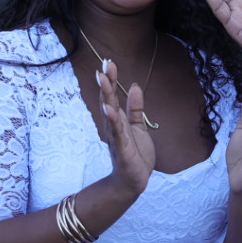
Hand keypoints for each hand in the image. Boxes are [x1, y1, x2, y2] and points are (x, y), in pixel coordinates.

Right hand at [97, 60, 154, 198]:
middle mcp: (114, 126)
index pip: (113, 96)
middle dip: (106, 82)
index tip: (109, 62)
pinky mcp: (122, 149)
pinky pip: (118, 133)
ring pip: (110, 114)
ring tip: (103, 80)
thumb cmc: (135, 154)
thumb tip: (135, 86)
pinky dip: (113, 121)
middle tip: (104, 64)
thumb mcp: (138, 127)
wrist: (133, 181)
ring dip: (106, 96)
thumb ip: (136, 108)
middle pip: (109, 100)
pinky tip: (110, 109)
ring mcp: (117, 137)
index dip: (111, 79)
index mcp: (118, 120)